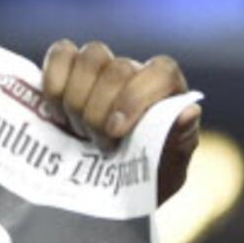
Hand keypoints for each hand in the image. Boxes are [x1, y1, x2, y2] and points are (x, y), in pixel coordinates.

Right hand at [40, 39, 198, 204]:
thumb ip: (179, 142)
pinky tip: (58, 115)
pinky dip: (54, 84)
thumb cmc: (143, 176)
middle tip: (101, 146)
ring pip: (89, 58)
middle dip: (101, 113)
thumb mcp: (168, 170)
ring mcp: (103, 66)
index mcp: (168, 91)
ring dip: (78, 101)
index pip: (161, 73)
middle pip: (117, 69)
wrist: (109, 187)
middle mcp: (136, 71)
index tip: (117, 131)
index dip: (136, 98)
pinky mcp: (71, 65)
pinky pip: (60, 55)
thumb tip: (189, 112)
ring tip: (80, 134)